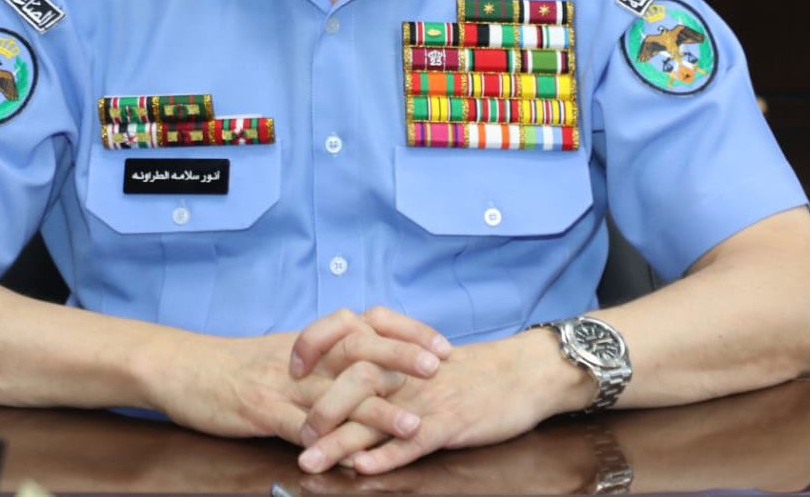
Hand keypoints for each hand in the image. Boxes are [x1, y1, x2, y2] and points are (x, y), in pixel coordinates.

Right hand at [158, 308, 448, 452]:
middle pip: (359, 349)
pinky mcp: (262, 412)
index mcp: (311, 341)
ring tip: (413, 423)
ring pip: (337, 393)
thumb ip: (324, 356)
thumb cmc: (235, 363)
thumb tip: (368, 361)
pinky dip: (328, 444)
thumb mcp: (285, 352)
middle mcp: (303, 359)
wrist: (182, 368)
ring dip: (377, 410)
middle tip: (439, 366)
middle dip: (402, 357)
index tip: (441, 344)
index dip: (406, 333)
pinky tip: (351, 459)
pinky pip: (299, 429)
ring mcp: (283, 386)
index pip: (367, 326)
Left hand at [297, 328, 583, 474]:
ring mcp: (425, 398)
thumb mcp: (424, 356)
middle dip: (319, 409)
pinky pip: (412, 441)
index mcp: (397, 350)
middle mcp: (405, 371)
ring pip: (375, 418)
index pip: (346, 340)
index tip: (289, 368)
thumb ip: (387, 360)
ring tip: (309, 462)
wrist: (520, 373)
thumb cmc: (470, 370)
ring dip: (339, 442)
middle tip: (293, 435)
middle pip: (352, 381)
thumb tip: (346, 372)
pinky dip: (387, 456)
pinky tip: (362, 469)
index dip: (315, 348)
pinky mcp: (447, 422)